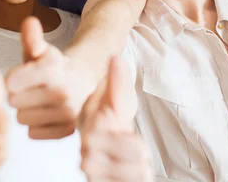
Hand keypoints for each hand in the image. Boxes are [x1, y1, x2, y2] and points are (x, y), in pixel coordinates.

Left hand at [6, 17, 96, 138]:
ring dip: (26, 112)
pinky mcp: (68, 130)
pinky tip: (44, 115)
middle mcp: (62, 92)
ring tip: (38, 102)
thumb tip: (29, 22)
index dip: (11, 79)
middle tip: (29, 90)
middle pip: (14, 102)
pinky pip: (33, 133)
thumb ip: (32, 38)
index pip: (10, 83)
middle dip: (17, 95)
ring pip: (22, 119)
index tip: (18, 77)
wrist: (84, 81)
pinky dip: (36, 126)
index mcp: (52, 69)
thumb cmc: (54, 66)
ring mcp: (66, 113)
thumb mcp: (42, 50)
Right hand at [80, 56, 151, 181]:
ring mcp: (92, 174)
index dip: (136, 144)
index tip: (125, 134)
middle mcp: (87, 156)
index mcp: (92, 132)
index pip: (134, 149)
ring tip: (126, 159)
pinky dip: (132, 180)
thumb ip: (117, 80)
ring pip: (137, 179)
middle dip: (139, 156)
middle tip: (127, 147)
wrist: (97, 135)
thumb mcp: (116, 97)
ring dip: (137, 169)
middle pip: (139, 167)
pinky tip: (123, 172)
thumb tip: (115, 58)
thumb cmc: (108, 115)